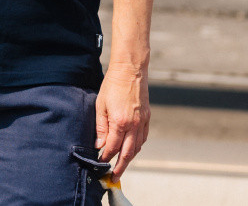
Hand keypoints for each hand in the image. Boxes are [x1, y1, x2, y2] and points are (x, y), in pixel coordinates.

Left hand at [96, 64, 149, 178]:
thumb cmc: (112, 85)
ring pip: (137, 147)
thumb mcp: (100, 105)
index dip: (106, 157)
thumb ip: (100, 127)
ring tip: (121, 165)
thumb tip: (99, 145)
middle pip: (127, 153)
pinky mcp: (148, 118)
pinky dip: (137, 147)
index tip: (100, 164)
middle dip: (120, 167)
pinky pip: (143, 138)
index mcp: (120, 122)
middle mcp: (134, 125)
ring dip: (129, 158)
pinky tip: (131, 149)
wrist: (130, 70)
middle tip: (113, 176)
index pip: (112, 147)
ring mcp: (143, 122)